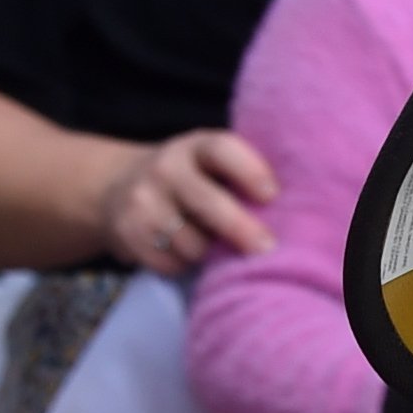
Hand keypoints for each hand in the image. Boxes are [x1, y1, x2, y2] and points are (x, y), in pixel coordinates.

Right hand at [96, 125, 276, 275]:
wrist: (117, 187)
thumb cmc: (190, 179)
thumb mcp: (209, 164)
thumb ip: (241, 175)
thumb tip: (295, 211)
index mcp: (195, 146)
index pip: (222, 150)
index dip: (249, 171)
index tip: (272, 195)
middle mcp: (165, 168)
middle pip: (207, 202)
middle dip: (240, 229)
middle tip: (266, 248)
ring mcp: (142, 200)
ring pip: (190, 242)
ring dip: (209, 254)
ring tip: (213, 246)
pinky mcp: (126, 232)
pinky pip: (168, 262)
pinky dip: (183, 266)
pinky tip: (185, 254)